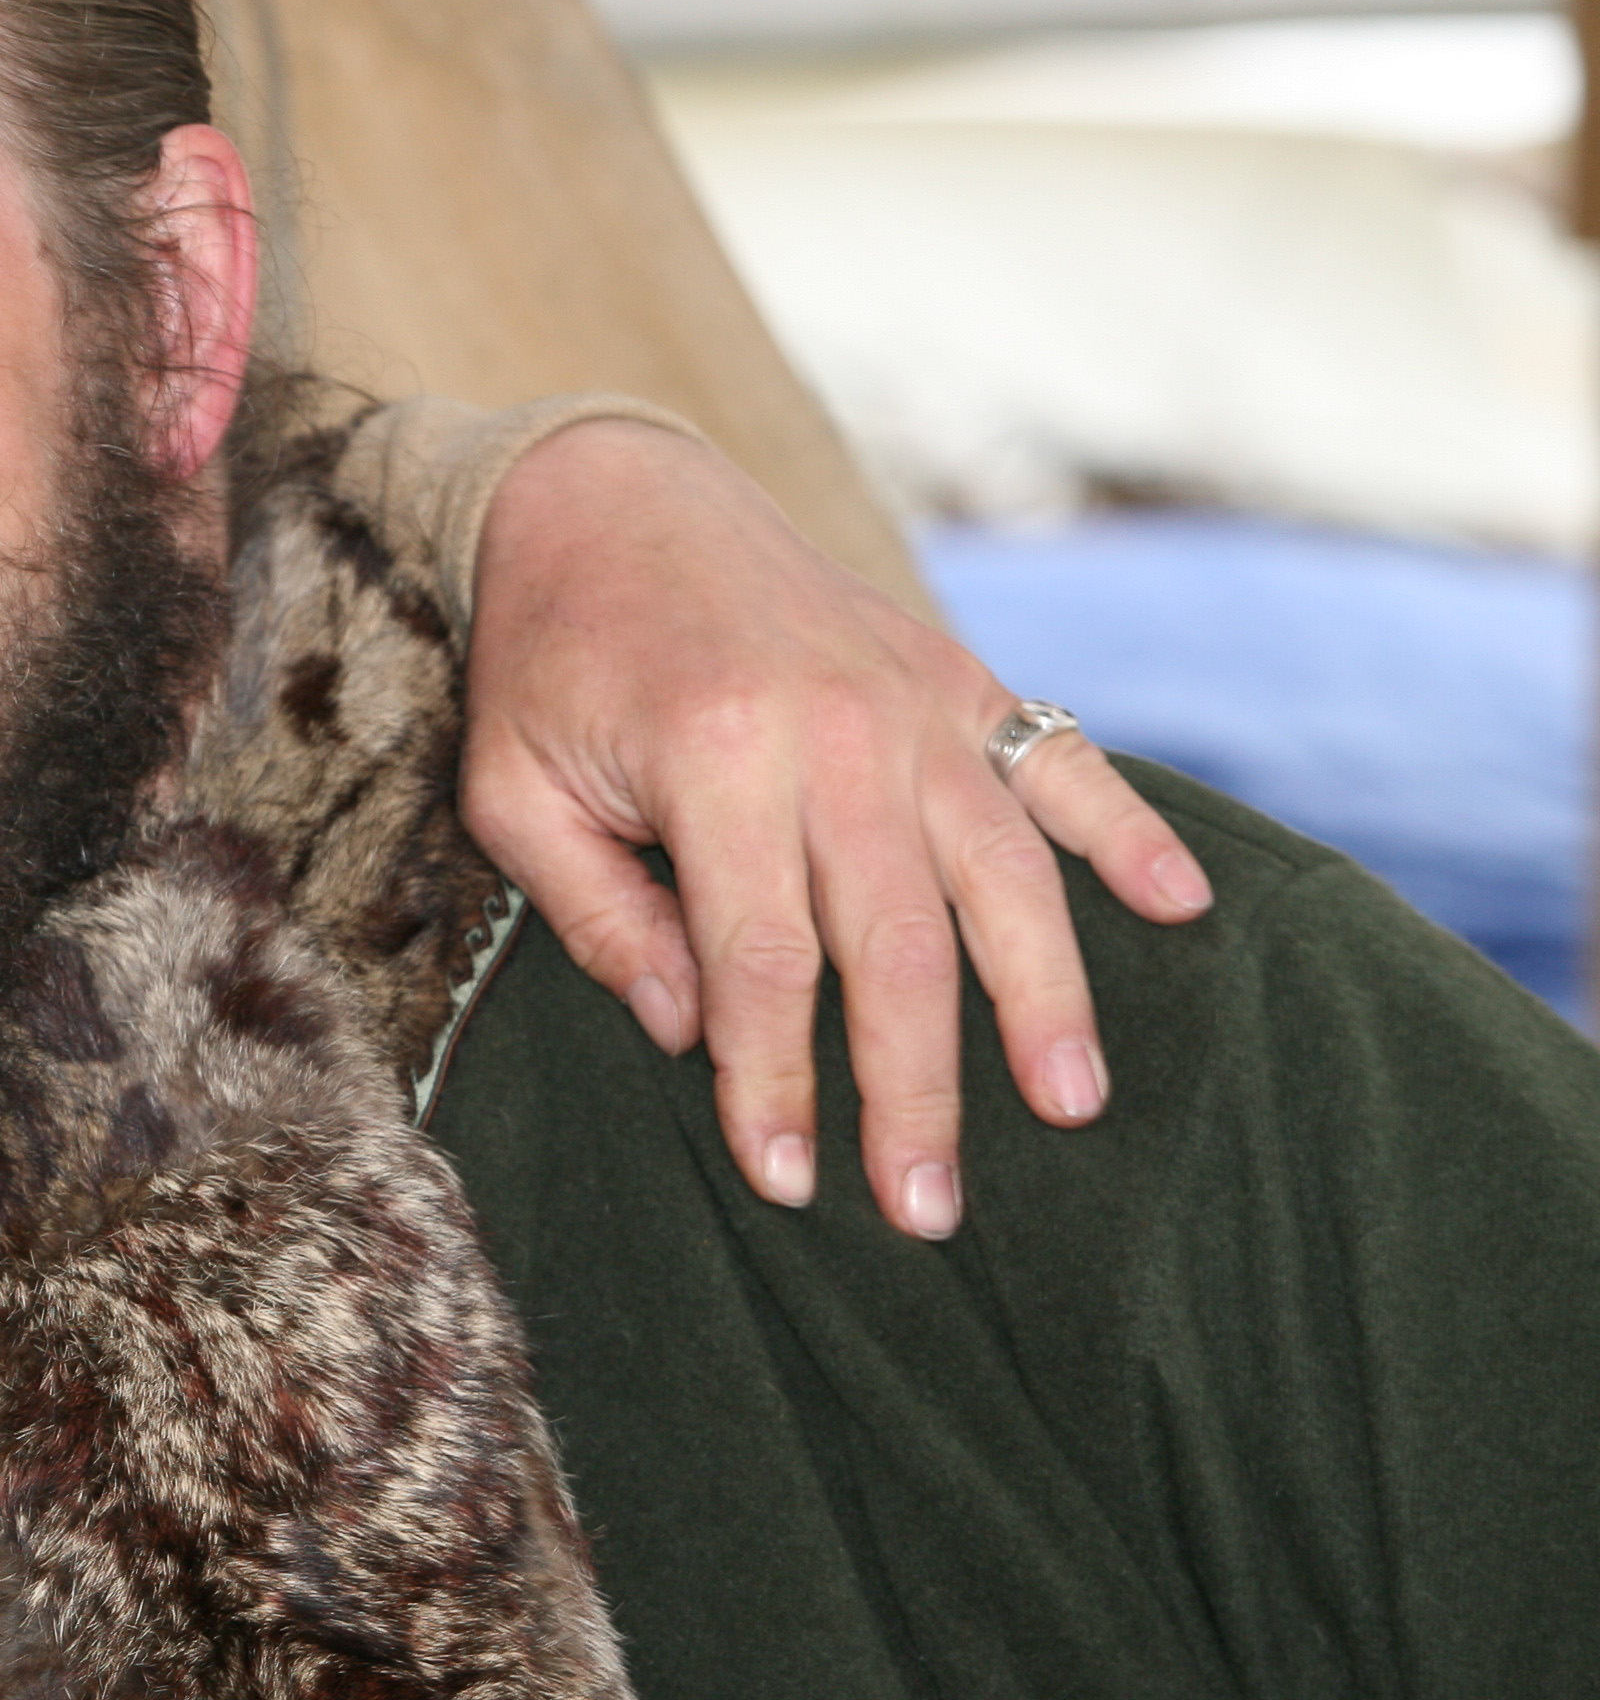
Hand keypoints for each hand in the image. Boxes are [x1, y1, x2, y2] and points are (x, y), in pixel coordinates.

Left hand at [460, 420, 1212, 1236]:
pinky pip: (1062, 758)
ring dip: (1045, 997)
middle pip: (897, 944)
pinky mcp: (957, 671)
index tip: (793, 1181)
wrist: (608, 493)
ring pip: (1003, 873)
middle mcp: (834, 731)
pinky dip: (1130, 832)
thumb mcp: (514, 787)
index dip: (779, 1082)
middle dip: (916, 1087)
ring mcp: (911, 698)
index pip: (763, 963)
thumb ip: (597, 914)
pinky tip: (1186, 909)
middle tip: (931, 1207)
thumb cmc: (549, 657)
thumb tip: (692, 1034)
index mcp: (714, 759)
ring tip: (1070, 1105)